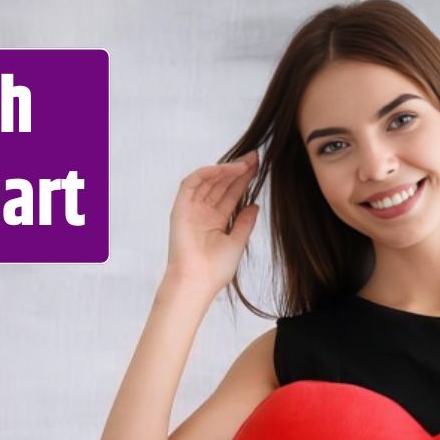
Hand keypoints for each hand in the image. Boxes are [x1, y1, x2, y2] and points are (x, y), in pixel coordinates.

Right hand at [163, 150, 259, 295]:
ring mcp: (191, 210)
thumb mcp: (237, 242)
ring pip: (207, 181)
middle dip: (237, 170)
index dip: (244, 180)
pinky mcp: (180, 208)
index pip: (231, 195)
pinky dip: (207, 173)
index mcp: (216, 222)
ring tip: (244, 163)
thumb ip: (245, 222)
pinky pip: (191, 184)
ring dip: (225, 169)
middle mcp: (203, 213)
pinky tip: (225, 169)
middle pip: (221, 185)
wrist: (197, 281)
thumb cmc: (215, 269)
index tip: (259, 168)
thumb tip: (255, 204)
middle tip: (255, 157)